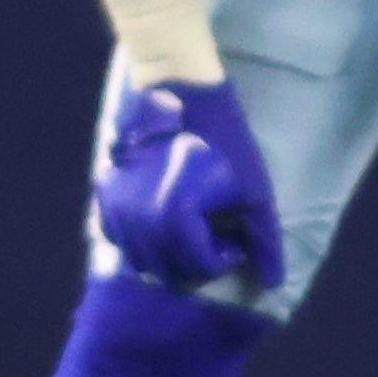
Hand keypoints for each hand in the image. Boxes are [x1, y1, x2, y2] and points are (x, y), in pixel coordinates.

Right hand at [88, 70, 281, 299]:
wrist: (177, 93)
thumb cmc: (223, 139)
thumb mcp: (254, 188)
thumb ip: (265, 240)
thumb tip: (273, 283)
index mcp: (176, 219)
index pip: (202, 267)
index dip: (227, 257)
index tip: (235, 237)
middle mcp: (140, 221)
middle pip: (170, 273)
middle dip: (197, 261)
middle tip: (214, 235)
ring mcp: (117, 208)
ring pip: (141, 262)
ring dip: (168, 255)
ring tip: (189, 228)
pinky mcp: (104, 195)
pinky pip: (117, 239)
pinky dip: (138, 241)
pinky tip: (158, 219)